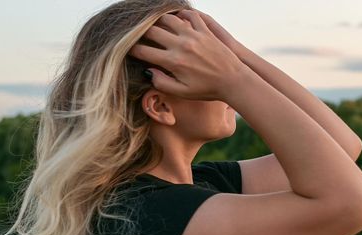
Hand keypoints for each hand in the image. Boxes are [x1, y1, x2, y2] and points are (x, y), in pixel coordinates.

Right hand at [128, 10, 244, 100]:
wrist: (233, 81)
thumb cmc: (207, 90)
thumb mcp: (182, 93)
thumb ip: (162, 83)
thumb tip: (147, 71)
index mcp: (174, 62)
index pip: (144, 51)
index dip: (132, 50)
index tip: (128, 50)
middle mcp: (182, 45)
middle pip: (152, 31)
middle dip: (140, 32)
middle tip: (137, 35)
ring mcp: (194, 36)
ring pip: (168, 19)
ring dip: (158, 20)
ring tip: (153, 25)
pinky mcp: (205, 31)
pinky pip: (190, 15)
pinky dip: (181, 14)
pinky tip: (176, 18)